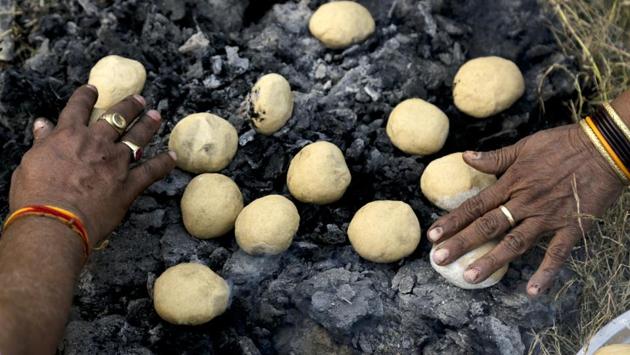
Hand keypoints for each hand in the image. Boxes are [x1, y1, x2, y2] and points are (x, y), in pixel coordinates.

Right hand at [8, 85, 175, 246]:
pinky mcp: (129, 184)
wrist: (56, 220)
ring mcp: (116, 162)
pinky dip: (164, 163)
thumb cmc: (36, 194)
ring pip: (137, 137)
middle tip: (139, 99)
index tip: (93, 89)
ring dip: (148, 125)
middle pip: (117, 117)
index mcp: (69, 135)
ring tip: (156, 115)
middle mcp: (96, 143)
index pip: (78, 108)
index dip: (86, 96)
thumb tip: (42, 124)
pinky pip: (152, 170)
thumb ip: (42, 141)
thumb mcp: (31, 162)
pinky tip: (173, 157)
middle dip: (129, 106)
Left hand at [427, 94, 628, 296]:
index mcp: (512, 183)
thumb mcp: (525, 146)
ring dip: (492, 260)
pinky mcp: (572, 227)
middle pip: (488, 226)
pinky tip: (532, 291)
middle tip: (439, 260)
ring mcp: (548, 217)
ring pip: (515, 242)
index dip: (453, 221)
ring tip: (471, 277)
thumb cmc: (563, 144)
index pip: (475, 206)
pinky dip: (546, 273)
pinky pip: (557, 254)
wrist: (605, 147)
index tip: (433, 235)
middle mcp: (525, 202)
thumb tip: (464, 157)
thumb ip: (494, 158)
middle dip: (461, 243)